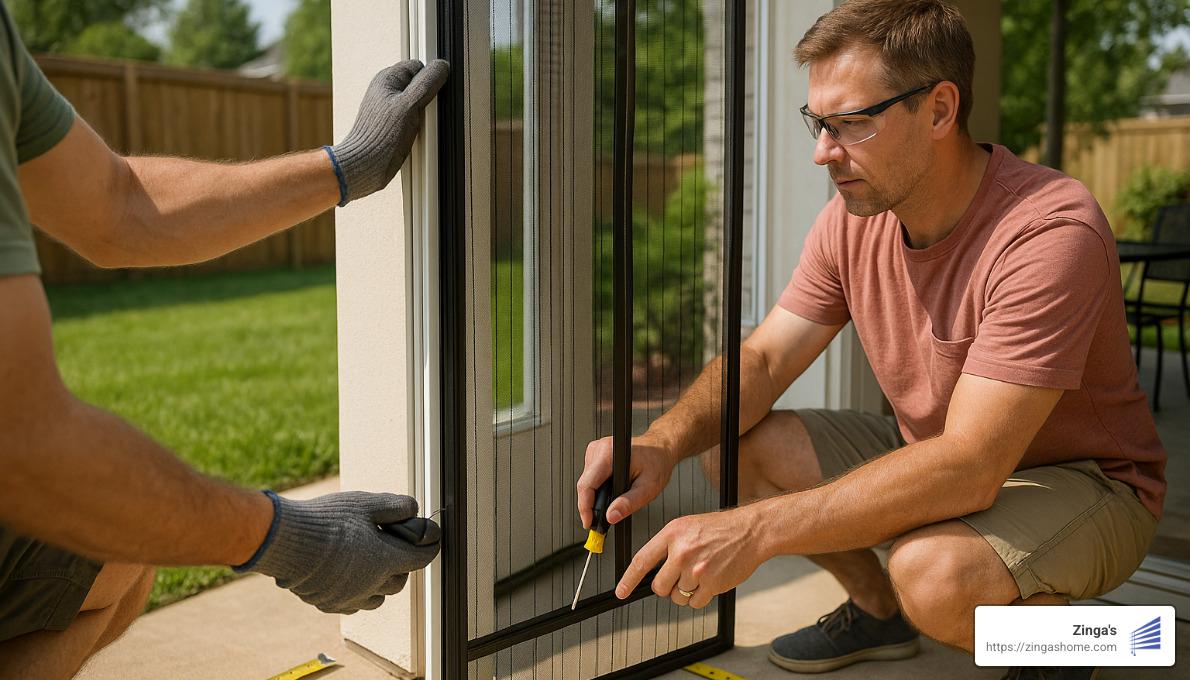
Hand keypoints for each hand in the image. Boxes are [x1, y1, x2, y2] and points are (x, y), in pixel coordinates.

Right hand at [235, 491, 439, 613]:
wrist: (285, 541)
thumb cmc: (327, 521)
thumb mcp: (366, 503)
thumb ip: (396, 506)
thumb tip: (414, 509)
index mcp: (385, 560)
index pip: (421, 559)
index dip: (429, 547)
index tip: (431, 540)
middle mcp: (371, 585)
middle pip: (399, 581)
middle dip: (402, 565)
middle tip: (392, 546)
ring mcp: (349, 598)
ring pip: (377, 598)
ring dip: (380, 583)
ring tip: (370, 563)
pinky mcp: (328, 603)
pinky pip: (352, 604)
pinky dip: (357, 593)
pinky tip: (348, 576)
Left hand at [328, 59, 449, 204]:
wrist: (365, 166)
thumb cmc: (382, 136)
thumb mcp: (410, 104)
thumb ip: (427, 82)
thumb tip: (442, 66)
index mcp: (386, 78)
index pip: (419, 67)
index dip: (429, 80)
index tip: (429, 97)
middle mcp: (385, 90)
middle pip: (419, 86)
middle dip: (426, 100)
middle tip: (421, 116)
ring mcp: (387, 108)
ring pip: (417, 105)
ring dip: (423, 116)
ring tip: (415, 129)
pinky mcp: (390, 125)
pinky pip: (412, 120)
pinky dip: (417, 127)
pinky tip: (412, 138)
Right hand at [576, 434, 677, 528]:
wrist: (661, 448)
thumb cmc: (657, 463)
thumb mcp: (648, 488)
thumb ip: (629, 503)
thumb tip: (611, 517)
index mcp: (609, 455)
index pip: (587, 485)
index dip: (585, 507)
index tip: (589, 523)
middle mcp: (600, 449)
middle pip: (585, 484)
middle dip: (590, 505)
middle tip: (601, 521)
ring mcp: (596, 450)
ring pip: (586, 481)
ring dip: (595, 496)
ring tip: (611, 503)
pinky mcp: (596, 453)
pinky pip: (590, 476)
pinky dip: (598, 488)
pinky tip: (611, 490)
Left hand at [614, 506, 766, 608]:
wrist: (750, 532)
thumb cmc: (719, 529)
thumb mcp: (686, 527)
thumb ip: (667, 545)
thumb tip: (649, 570)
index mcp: (672, 534)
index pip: (642, 560)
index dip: (628, 579)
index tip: (621, 591)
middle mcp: (682, 552)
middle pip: (659, 587)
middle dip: (667, 586)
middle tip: (680, 576)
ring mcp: (697, 569)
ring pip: (678, 597)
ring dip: (686, 592)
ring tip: (700, 574)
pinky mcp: (712, 584)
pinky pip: (695, 603)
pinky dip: (700, 597)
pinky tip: (709, 581)